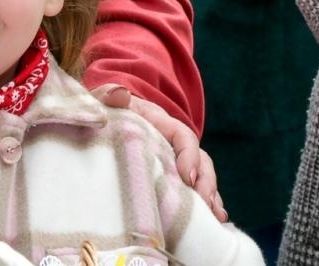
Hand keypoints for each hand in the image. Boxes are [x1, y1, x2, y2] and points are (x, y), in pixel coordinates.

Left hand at [89, 83, 225, 221]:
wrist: (107, 124)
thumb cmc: (108, 113)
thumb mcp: (104, 101)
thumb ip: (108, 96)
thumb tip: (120, 94)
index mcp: (161, 124)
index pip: (183, 137)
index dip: (189, 155)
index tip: (187, 176)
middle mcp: (174, 147)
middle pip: (200, 162)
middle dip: (206, 183)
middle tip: (206, 204)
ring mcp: (176, 166)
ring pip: (201, 181)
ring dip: (210, 199)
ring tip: (215, 219)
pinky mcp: (173, 184)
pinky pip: (193, 197)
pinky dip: (204, 211)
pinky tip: (212, 225)